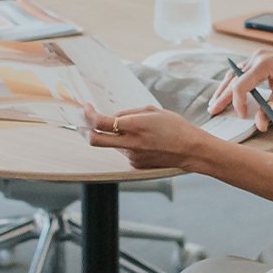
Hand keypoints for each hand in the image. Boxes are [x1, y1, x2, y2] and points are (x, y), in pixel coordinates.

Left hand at [87, 107, 218, 171]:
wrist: (192, 150)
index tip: (86, 108)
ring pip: (111, 144)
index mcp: (135, 126)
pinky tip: (142, 140)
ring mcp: (132, 156)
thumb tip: (112, 117)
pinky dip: (125, 143)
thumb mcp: (153, 111)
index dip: (89, 114)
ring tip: (132, 129)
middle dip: (83, 130)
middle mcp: (130, 143)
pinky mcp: (136, 164)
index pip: (101, 122)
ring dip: (112, 136)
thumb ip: (129, 113)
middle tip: (80, 123)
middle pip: (95, 140)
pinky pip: (123, 151)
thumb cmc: (176, 127)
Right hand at [210, 51, 272, 129]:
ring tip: (216, 101)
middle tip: (213, 110)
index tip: (241, 116)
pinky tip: (230, 89)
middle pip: (233, 78)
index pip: (241, 85)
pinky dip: (235, 81)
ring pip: (235, 73)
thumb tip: (259, 125)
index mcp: (262, 64)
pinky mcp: (260, 58)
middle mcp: (256, 57)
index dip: (238, 103)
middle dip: (223, 96)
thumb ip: (269, 110)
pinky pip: (243, 70)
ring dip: (226, 87)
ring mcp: (257, 56)